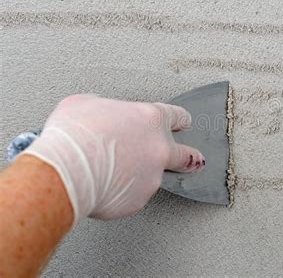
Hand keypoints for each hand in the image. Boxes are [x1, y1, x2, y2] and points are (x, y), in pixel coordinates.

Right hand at [23, 94, 204, 223]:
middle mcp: (159, 149)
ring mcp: (152, 177)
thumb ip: (104, 108)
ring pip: (151, 176)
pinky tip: (103, 186)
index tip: (183, 123)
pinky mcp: (139, 200)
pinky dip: (121, 193)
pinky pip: (132, 195)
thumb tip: (101, 115)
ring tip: (110, 173)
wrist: (66, 170)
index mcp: (150, 120)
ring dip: (137, 175)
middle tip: (194, 160)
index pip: (177, 116)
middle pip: (185, 155)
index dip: (180, 120)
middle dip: (190, 157)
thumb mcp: (86, 104)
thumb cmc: (74, 135)